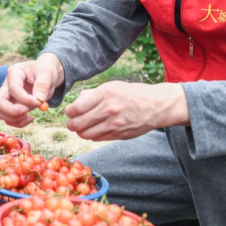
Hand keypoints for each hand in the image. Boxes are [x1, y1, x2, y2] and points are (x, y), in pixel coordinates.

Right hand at [0, 53, 62, 126]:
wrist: (46, 75)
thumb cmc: (45, 71)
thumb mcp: (47, 73)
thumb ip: (43, 85)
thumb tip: (39, 100)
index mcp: (14, 72)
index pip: (13, 88)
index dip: (24, 99)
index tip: (39, 102)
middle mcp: (7, 85)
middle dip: (11, 111)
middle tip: (27, 111)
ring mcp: (7, 96)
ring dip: (14, 119)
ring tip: (30, 116)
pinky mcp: (11, 105)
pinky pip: (7, 118)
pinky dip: (18, 122)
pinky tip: (30, 118)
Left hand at [65, 81, 189, 140]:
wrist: (156, 106)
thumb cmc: (131, 93)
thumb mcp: (111, 86)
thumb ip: (92, 94)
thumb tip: (76, 102)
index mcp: (104, 94)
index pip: (76, 108)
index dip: (69, 112)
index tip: (71, 111)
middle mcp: (109, 110)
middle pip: (78, 124)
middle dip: (71, 124)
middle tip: (72, 122)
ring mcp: (114, 124)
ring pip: (86, 134)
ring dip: (81, 132)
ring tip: (82, 127)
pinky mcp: (119, 135)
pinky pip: (98, 139)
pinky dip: (92, 136)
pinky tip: (95, 129)